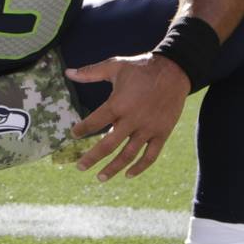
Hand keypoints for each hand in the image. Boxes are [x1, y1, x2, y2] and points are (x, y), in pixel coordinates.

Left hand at [67, 54, 189, 180]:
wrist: (175, 71)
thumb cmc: (141, 68)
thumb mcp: (115, 66)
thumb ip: (91, 72)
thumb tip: (68, 72)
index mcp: (118, 104)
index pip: (94, 122)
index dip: (82, 129)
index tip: (73, 134)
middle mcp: (132, 119)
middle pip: (108, 145)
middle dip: (92, 158)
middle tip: (80, 167)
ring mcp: (148, 128)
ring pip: (128, 155)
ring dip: (113, 168)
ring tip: (100, 177)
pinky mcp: (162, 133)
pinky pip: (150, 156)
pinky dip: (139, 167)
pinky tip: (128, 174)